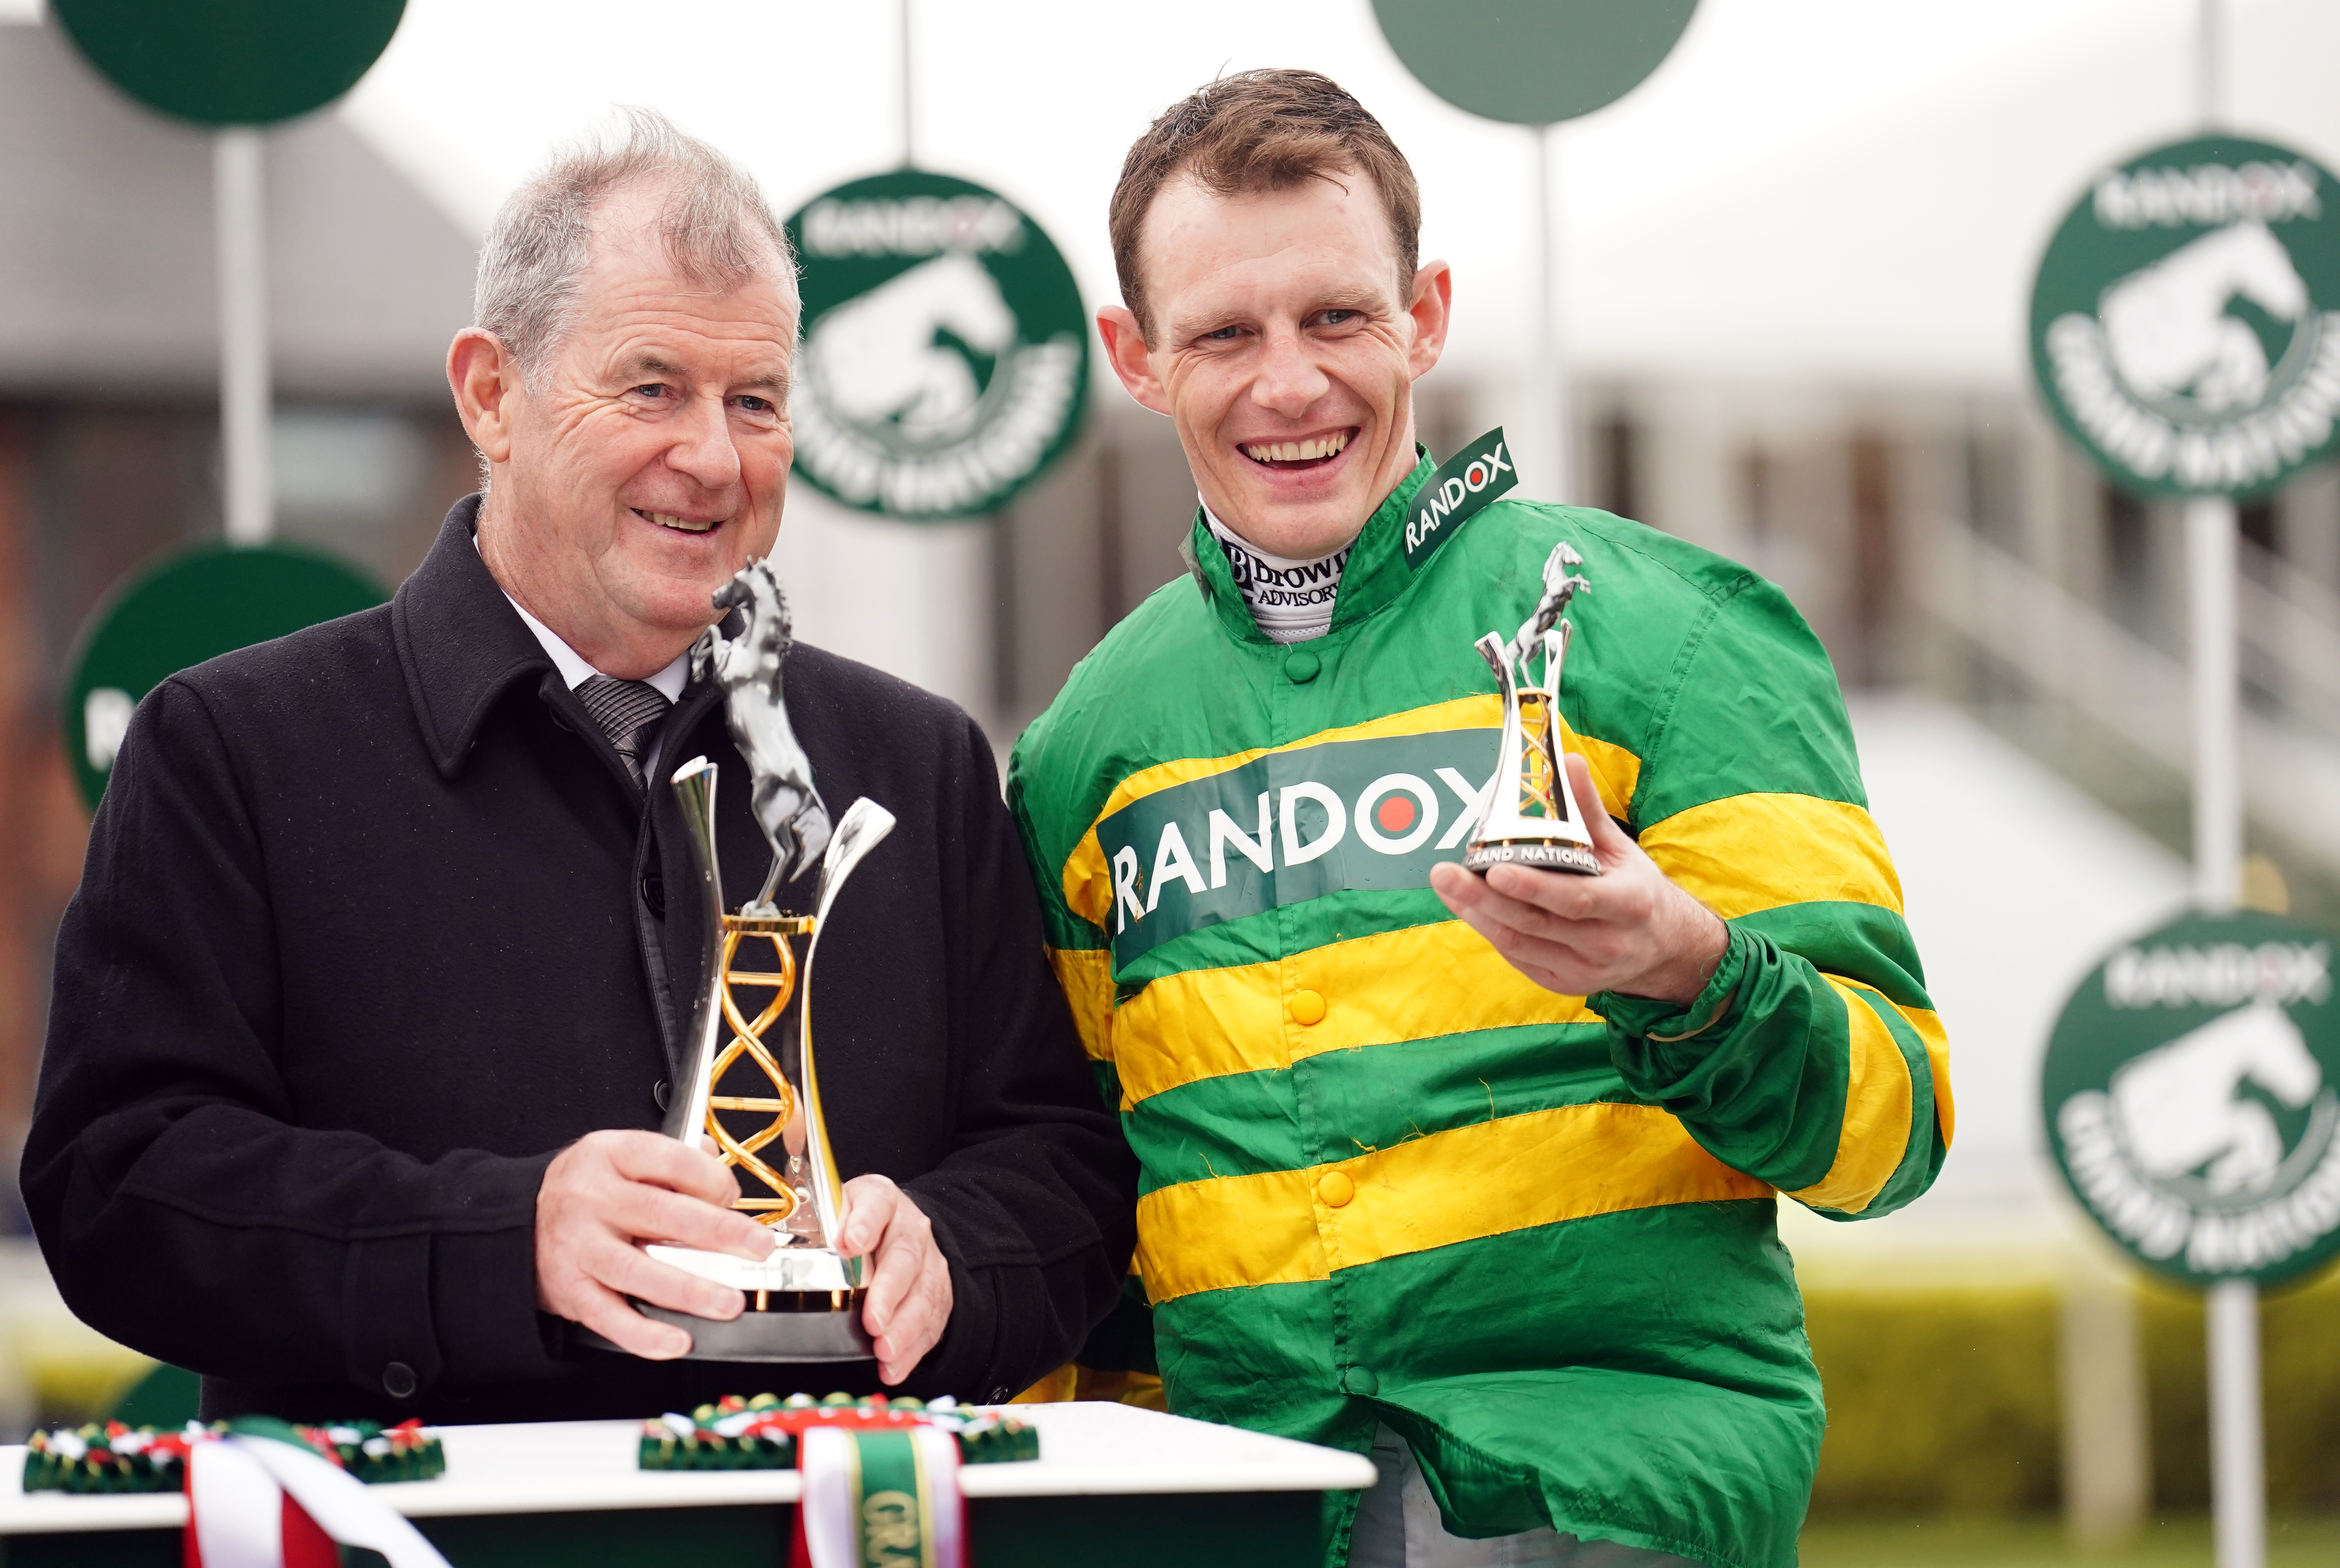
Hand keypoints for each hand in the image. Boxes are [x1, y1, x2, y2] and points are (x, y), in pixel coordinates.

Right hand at [535, 1129, 774, 1359]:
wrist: (519, 1221)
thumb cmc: (588, 1189)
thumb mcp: (623, 1156)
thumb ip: (675, 1161)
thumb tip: (724, 1181)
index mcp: (611, 1154)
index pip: (671, 1160)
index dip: (711, 1179)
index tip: (735, 1196)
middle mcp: (591, 1198)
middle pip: (662, 1214)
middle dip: (718, 1233)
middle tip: (758, 1248)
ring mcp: (578, 1246)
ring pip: (636, 1270)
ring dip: (689, 1290)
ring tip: (728, 1302)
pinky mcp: (570, 1290)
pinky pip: (608, 1316)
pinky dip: (643, 1334)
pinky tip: (676, 1341)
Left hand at [836, 1174, 951, 1385]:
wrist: (899, 1228)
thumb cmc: (855, 1223)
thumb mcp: (835, 1209)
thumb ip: (819, 1224)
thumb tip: (785, 1249)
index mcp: (881, 1200)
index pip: (877, 1204)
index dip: (866, 1223)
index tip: (850, 1244)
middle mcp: (911, 1229)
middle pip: (904, 1258)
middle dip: (888, 1293)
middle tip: (873, 1321)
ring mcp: (928, 1262)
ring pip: (923, 1294)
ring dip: (903, 1328)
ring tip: (884, 1351)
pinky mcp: (938, 1294)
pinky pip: (930, 1324)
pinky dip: (912, 1350)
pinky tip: (892, 1367)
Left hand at [1430, 752, 1727, 1004]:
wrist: (1663, 947)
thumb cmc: (1635, 890)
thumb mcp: (1622, 849)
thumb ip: (1589, 809)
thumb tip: (1567, 761)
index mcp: (1627, 905)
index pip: (1575, 899)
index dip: (1534, 887)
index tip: (1495, 870)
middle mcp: (1606, 943)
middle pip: (1536, 923)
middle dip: (1484, 899)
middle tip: (1444, 873)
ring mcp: (1583, 969)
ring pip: (1520, 943)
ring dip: (1477, 913)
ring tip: (1446, 884)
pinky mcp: (1562, 982)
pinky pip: (1518, 956)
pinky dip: (1490, 930)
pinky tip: (1467, 906)